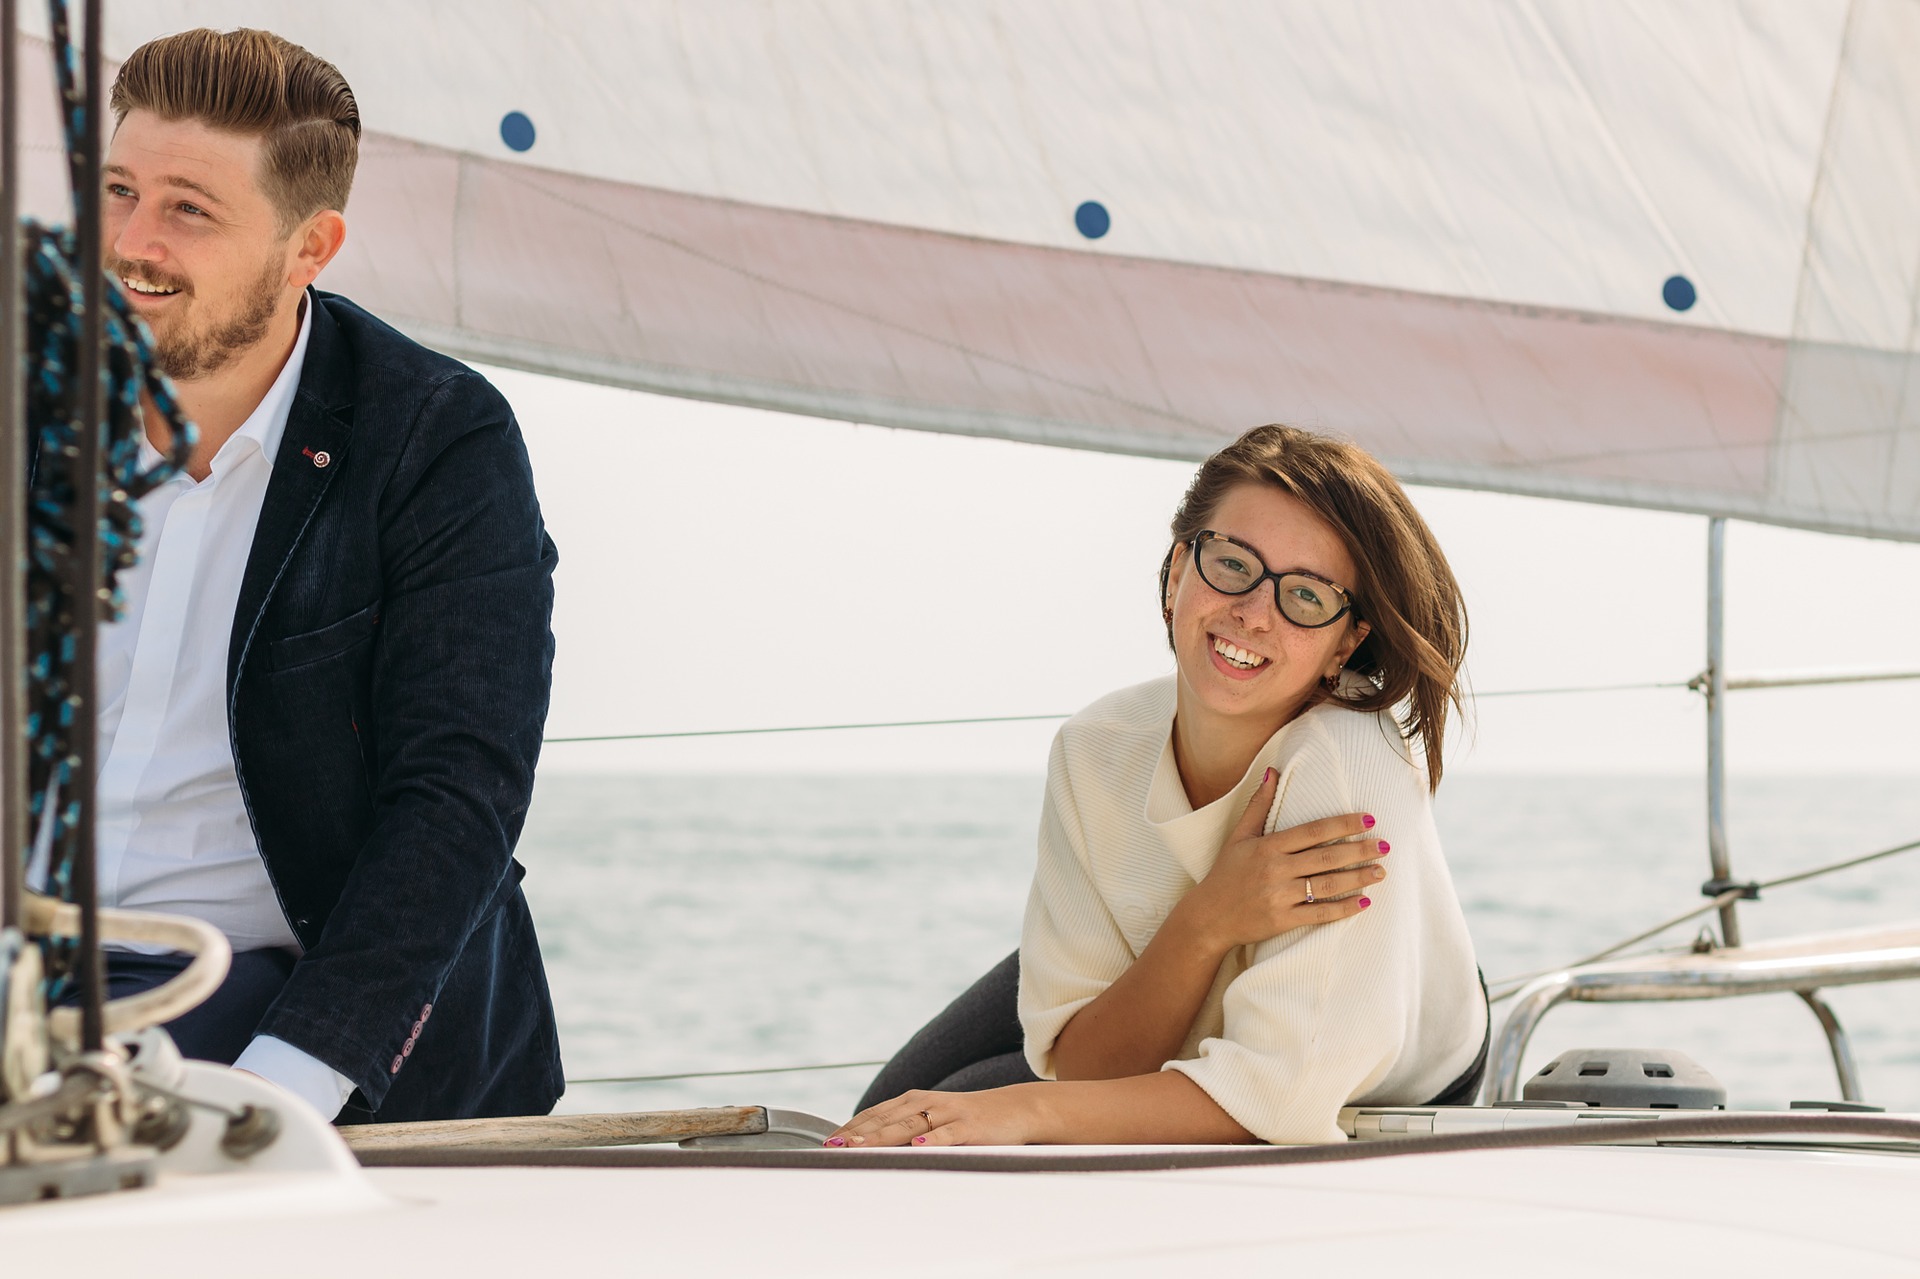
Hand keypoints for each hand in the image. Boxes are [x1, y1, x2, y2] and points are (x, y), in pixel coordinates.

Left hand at [824, 1085, 1050, 1147]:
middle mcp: (926, 1103)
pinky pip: (948, 1135)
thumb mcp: (934, 1120)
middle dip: (858, 1134)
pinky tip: (917, 1146)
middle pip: (885, 1119)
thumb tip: (870, 1147)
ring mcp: (947, 1114)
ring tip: (861, 1146)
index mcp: (914, 1100)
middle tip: (834, 1148)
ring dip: (882, 1136)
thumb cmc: (968, 1120)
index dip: (851, 1128)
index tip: (828, 1144)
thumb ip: (905, 1130)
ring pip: (909, 1126)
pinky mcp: (969, 1127)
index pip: (875, 1114)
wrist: (1014, 1110)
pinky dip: (932, 1140)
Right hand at [1173, 767, 1385, 951]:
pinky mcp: (1282, 920)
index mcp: (1267, 846)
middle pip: (1326, 857)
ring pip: (1327, 886)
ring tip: (1381, 871)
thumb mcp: (1238, 836)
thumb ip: (1259, 805)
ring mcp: (1279, 896)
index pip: (1312, 831)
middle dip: (1359, 851)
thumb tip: (1272, 771)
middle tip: (1385, 845)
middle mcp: (1275, 869)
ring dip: (1358, 878)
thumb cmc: (1225, 874)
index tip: (1368, 820)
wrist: (1208, 917)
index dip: (1342, 824)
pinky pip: (1320, 914)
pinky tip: (1364, 902)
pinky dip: (1344, 909)